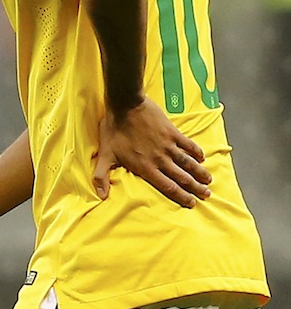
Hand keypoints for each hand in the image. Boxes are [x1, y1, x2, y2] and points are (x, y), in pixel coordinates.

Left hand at [93, 96, 212, 207]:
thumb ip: (102, 176)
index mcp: (146, 167)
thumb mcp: (105, 155)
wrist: (125, 105)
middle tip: (206, 194)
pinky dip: (196, 151)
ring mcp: (167, 145)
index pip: (167, 187)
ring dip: (199, 172)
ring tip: (209, 181)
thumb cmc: (113, 130)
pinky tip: (202, 157)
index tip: (192, 203)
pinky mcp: (172, 132)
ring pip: (188, 163)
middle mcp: (160, 159)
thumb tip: (100, 196)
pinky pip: (188, 144)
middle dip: (195, 188)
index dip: (181, 196)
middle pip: (182, 177)